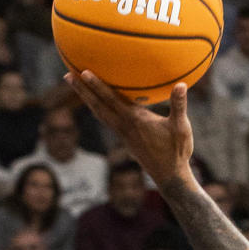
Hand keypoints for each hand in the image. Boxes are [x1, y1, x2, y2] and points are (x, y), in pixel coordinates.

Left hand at [68, 71, 194, 190]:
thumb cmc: (177, 152)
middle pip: (97, 106)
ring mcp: (123, 134)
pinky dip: (98, 108)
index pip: (111, 100)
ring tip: (75, 85)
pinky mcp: (125, 139)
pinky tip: (96, 103)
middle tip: (66, 75)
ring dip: (86, 99)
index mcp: (135, 120)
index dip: (97, 86)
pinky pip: (107, 119)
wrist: (170, 177)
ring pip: (99, 113)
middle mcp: (124, 126)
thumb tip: (181, 85)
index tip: (83, 72)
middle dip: (82, 90)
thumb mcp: (181, 127)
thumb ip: (179, 105)